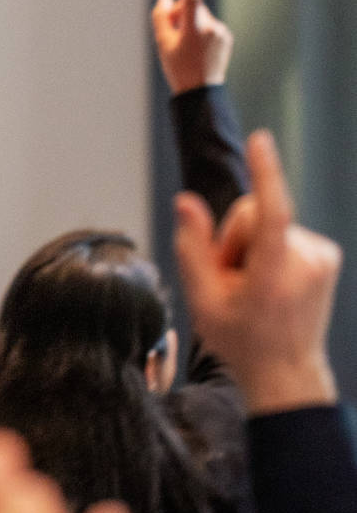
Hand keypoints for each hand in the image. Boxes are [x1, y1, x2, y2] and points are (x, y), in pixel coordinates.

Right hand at [151, 0, 233, 93]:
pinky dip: (200, 33)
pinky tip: (197, 51)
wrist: (201, 93)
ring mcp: (221, 32)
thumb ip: (161, 16)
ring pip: (199, 17)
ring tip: (185, 50)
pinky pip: (208, 27)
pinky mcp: (226, 37)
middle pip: (189, 8)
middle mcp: (211, 26)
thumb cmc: (178, 68)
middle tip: (171, 39)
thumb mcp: (162, 43)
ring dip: (189, 26)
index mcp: (195, 27)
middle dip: (178, 16)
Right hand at [174, 130, 340, 413]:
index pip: (271, 212)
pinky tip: (268, 283)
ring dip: (251, 249)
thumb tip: (186, 201)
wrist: (286, 372)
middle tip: (228, 280)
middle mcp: (307, 260)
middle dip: (233, 240)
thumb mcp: (203, 299)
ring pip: (268, 224)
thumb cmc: (240, 339)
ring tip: (250, 287)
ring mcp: (322, 257)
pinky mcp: (327, 255)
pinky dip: (270, 251)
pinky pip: (284, 233)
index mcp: (275, 273)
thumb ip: (192, 246)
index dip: (264, 174)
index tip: (261, 141)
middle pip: (253, 215)